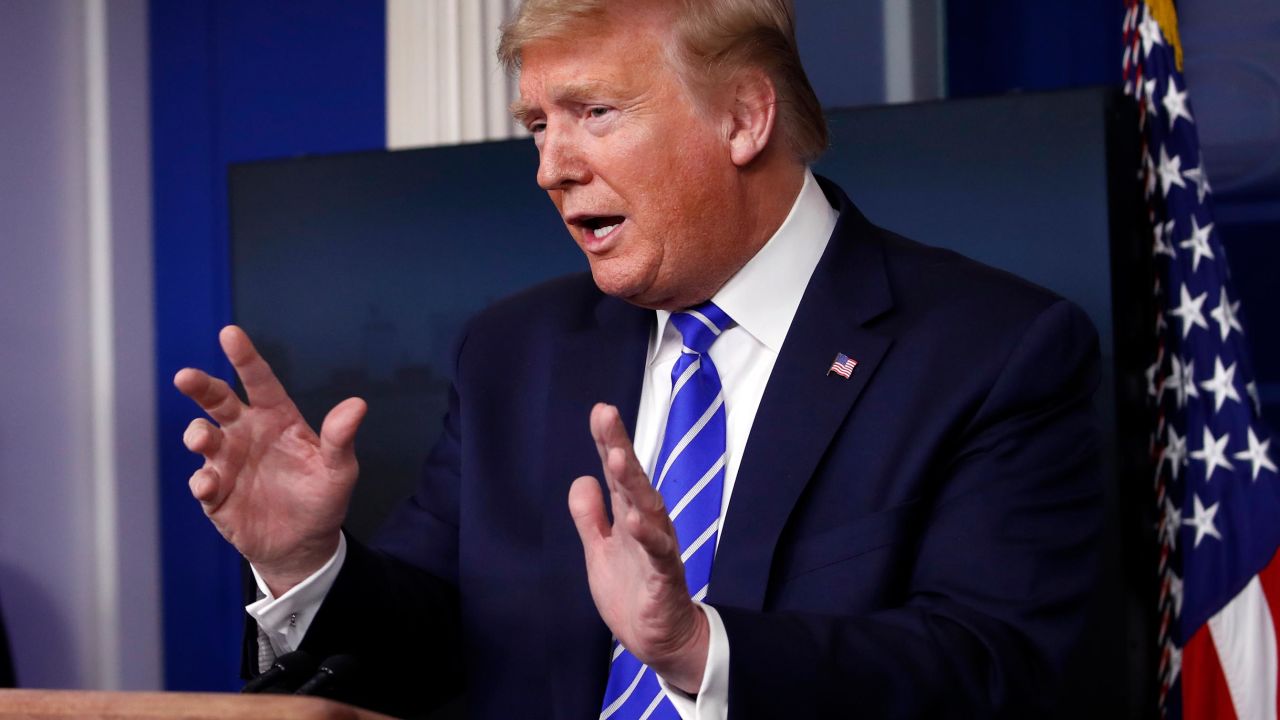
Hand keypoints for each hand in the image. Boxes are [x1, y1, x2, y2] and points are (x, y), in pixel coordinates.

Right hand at [174, 326, 365, 595]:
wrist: (304, 544)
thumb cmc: (322, 497)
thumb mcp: (340, 470)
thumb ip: (341, 438)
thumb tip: (357, 405)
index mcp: (276, 419)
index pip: (259, 382)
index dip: (245, 358)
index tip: (230, 334)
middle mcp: (247, 434)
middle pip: (218, 402)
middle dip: (201, 387)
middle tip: (185, 377)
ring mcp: (228, 463)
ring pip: (203, 438)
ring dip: (198, 435)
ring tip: (202, 439)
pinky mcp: (216, 495)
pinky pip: (202, 483)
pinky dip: (202, 482)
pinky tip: (209, 486)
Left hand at [568, 403, 709, 693]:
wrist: (659, 639)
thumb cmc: (632, 590)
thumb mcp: (599, 550)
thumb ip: (589, 516)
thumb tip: (581, 478)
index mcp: (630, 516)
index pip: (617, 474)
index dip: (608, 442)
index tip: (600, 411)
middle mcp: (648, 524)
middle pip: (634, 480)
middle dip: (620, 447)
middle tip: (607, 415)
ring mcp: (658, 549)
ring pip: (649, 509)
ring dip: (633, 483)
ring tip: (616, 458)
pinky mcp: (665, 578)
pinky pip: (658, 554)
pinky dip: (648, 536)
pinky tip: (633, 520)